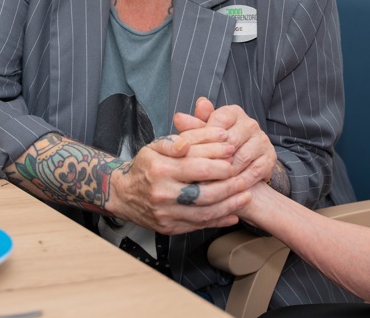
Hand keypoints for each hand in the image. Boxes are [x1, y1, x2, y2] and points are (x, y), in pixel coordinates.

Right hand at [106, 132, 252, 234]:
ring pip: (204, 213)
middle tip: (245, 177)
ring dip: (229, 205)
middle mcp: (163, 194)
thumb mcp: (155, 146)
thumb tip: (190, 143)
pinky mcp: (170, 228)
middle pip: (205, 192)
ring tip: (246, 195)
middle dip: (229, 185)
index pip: (198, 166)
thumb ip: (177, 141)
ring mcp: (166, 214)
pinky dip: (218, 221)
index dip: (219, 159)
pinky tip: (233, 214)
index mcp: (160, 170)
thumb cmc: (145, 166)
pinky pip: (198, 226)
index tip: (233, 152)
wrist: (123, 195)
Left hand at [174, 98, 278, 192]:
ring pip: (241, 157)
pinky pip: (254, 171)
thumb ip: (193, 127)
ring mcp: (262, 139)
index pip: (218, 120)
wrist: (242, 166)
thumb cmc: (216, 148)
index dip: (203, 137)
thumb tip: (178, 117)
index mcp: (232, 113)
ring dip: (225, 172)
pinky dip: (240, 182)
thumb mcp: (204, 136)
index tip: (190, 152)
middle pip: (230, 140)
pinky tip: (226, 190)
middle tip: (197, 173)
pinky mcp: (269, 157)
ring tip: (208, 183)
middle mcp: (249, 123)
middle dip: (214, 158)